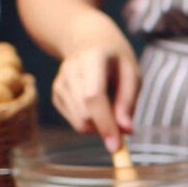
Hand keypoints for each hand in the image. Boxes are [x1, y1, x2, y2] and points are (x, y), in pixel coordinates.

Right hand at [50, 19, 139, 151]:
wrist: (88, 40)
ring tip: (111, 108)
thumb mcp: (131, 73)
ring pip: (78, 121)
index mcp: (93, 59)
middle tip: (122, 127)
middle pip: (84, 113)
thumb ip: (128, 102)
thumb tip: (125, 131)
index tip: (116, 146)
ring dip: (99, 126)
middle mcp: (71, 70)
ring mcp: (60, 82)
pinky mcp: (56, 93)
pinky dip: (89, 122)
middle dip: (105, 128)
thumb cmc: (115, 59)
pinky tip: (96, 104)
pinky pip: (74, 121)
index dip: (104, 124)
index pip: (94, 97)